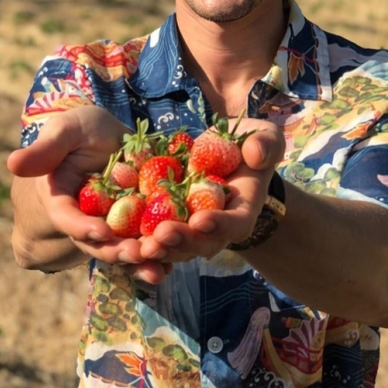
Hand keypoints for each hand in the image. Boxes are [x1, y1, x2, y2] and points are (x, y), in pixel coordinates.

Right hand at [7, 106, 171, 282]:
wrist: (109, 135)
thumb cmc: (80, 130)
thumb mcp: (66, 130)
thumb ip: (46, 148)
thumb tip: (12, 163)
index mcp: (60, 200)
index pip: (66, 218)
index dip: (81, 227)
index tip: (101, 231)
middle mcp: (84, 220)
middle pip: (96, 242)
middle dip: (116, 251)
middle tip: (138, 253)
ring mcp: (110, 226)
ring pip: (121, 249)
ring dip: (139, 261)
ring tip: (159, 265)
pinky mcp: (135, 226)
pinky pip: (143, 244)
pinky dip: (156, 256)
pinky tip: (173, 263)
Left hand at [138, 118, 284, 262]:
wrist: (228, 155)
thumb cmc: (250, 146)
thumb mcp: (264, 139)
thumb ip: (265, 145)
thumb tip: (255, 155)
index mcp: (242, 210)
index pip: (235, 224)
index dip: (220, 225)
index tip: (201, 220)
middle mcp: (217, 226)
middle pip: (202, 243)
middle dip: (182, 241)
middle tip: (162, 235)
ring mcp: (192, 228)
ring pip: (177, 247)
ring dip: (159, 248)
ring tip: (141, 245)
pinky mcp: (170, 220)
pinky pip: (155, 235)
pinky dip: (140, 240)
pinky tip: (122, 239)